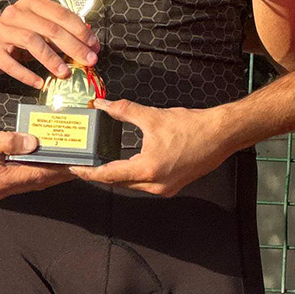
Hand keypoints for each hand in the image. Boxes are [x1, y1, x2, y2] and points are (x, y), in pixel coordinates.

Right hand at [0, 0, 98, 88]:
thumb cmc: (18, 32)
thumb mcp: (39, 26)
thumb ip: (61, 31)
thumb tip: (89, 43)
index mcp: (31, 4)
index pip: (60, 14)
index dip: (80, 30)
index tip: (93, 45)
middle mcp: (15, 13)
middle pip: (50, 29)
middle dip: (73, 46)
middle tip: (88, 60)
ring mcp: (1, 31)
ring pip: (32, 42)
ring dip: (52, 59)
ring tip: (65, 73)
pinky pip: (11, 64)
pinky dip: (27, 75)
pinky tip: (40, 82)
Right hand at [0, 123, 72, 199]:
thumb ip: (12, 142)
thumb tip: (35, 143)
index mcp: (3, 180)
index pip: (41, 175)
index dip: (62, 170)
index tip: (80, 165)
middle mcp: (2, 189)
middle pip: (38, 181)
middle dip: (59, 174)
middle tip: (79, 164)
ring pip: (29, 181)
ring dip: (46, 173)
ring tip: (64, 162)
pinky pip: (18, 179)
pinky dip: (31, 171)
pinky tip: (37, 161)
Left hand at [69, 99, 233, 196]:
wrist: (220, 135)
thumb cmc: (191, 127)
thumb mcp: (153, 117)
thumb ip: (124, 111)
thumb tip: (103, 105)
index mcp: (147, 169)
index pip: (109, 175)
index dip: (88, 172)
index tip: (74, 169)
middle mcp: (155, 185)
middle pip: (119, 183)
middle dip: (101, 174)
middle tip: (84, 164)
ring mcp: (165, 189)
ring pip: (132, 185)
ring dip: (118, 176)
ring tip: (101, 164)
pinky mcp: (172, 186)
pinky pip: (146, 184)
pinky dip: (134, 176)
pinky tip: (127, 165)